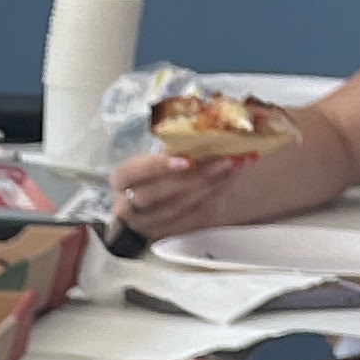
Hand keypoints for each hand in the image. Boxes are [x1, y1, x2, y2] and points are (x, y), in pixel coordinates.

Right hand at [106, 144, 281, 238]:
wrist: (169, 190)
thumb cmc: (166, 165)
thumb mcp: (166, 150)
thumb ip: (180, 144)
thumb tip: (208, 124)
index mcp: (122, 180)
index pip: (133, 173)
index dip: (158, 166)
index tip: (188, 159)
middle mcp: (128, 207)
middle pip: (158, 194)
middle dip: (195, 176)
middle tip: (226, 159)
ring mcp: (148, 225)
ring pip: (178, 208)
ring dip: (211, 185)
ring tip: (236, 165)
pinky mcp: (169, 235)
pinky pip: (193, 219)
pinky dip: (215, 197)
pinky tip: (231, 179)